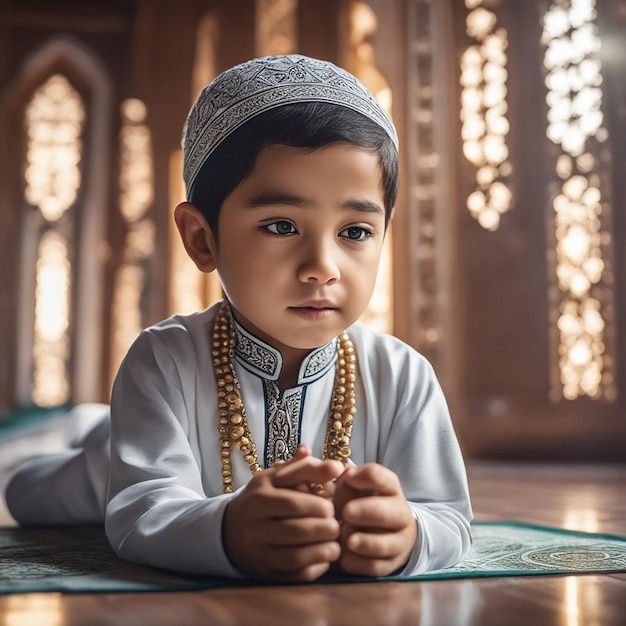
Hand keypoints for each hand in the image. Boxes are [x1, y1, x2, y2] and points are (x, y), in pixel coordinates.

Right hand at [223, 447, 344, 581]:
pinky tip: (325, 557)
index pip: (292, 502)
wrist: (231, 528)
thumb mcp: (279, 476)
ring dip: (322, 551)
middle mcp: (254, 524)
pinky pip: (293, 575)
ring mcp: (257, 551)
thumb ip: (307, 468)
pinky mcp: (264, 571)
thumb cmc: (265, 497)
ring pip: (294, 556)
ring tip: (335, 543)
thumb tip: (337, 467)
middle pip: (295, 530)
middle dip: (324, 528)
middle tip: (336, 525)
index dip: (318, 505)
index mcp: (259, 496)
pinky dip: (314, 567)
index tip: (332, 504)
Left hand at [332, 463, 417, 576]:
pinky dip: (360, 563)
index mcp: (390, 489)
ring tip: (348, 540)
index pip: (382, 477)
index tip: (348, 478)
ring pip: (388, 544)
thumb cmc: (358, 503)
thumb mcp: (352, 488)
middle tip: (346, 512)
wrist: (378, 532)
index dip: (364, 476)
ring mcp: (399, 541)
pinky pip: (377, 567)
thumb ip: (347, 482)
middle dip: (367, 511)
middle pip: (390, 512)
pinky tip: (345, 557)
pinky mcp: (390, 564)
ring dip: (367, 542)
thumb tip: (347, 477)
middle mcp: (400, 513)